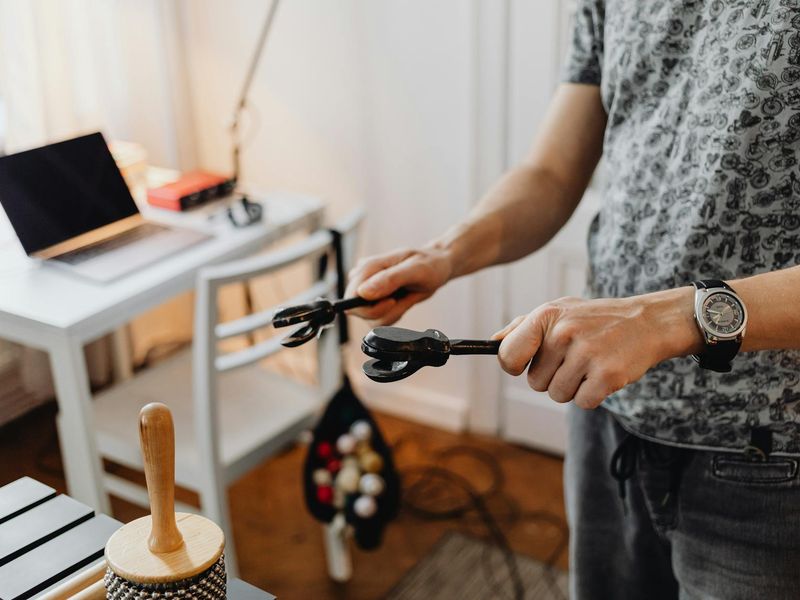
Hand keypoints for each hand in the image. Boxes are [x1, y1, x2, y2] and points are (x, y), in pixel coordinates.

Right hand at [345, 245, 453, 324]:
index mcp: (368, 267)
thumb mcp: (415, 269)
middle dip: (384, 311)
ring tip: (405, 297)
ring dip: (392, 313)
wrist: (437, 267)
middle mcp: (363, 279)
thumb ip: (389, 279)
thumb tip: (364, 292)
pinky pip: (379, 320)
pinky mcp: (375, 301)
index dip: (370, 306)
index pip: (351, 296)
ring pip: (370, 319)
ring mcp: (368, 291)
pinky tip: (402, 301)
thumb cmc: (429, 263)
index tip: (392, 301)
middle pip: (357, 310)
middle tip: (402, 298)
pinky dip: (394, 315)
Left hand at [492, 289, 700, 408]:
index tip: (524, 365)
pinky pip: (582, 402)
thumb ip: (523, 327)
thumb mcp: (559, 310)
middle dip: (552, 376)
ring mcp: (586, 354)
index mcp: (546, 316)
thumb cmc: (595, 319)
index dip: (514, 366)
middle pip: (535, 382)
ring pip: (557, 395)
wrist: (647, 321)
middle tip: (574, 358)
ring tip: (589, 365)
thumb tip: (493, 343)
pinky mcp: (607, 375)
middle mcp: (563, 333)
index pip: (508, 355)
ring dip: (573, 387)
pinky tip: (603, 374)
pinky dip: (592, 395)